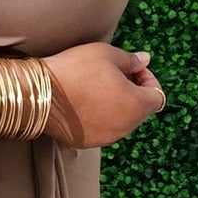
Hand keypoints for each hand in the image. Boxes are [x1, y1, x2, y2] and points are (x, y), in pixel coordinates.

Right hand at [43, 44, 165, 148]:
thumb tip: (145, 60)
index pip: (157, 97)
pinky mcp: (87, 143)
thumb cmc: (76, 69)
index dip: (149, 79)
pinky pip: (103, 129)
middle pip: (140, 111)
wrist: (40, 92)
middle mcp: (125, 127)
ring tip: (97, 88)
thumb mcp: (107, 54)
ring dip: (117, 106)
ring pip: (121, 121)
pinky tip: (84, 102)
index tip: (132, 68)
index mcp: (135, 105)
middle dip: (134, 92)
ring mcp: (106, 138)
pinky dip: (100, 117)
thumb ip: (131, 60)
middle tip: (115, 75)